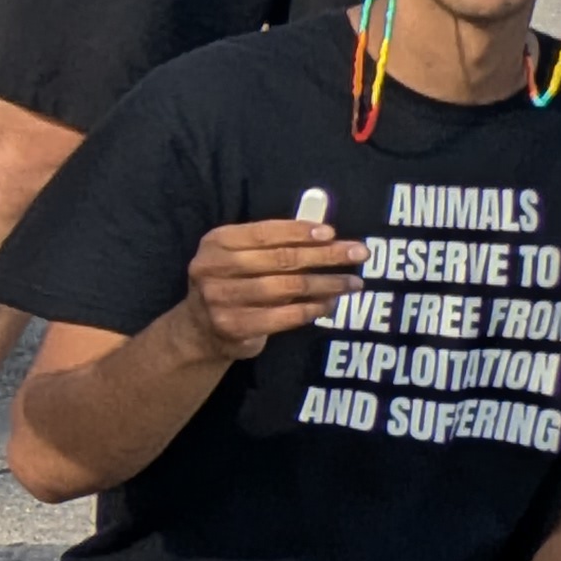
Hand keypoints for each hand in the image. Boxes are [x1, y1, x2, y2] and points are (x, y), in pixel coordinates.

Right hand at [173, 213, 358, 355]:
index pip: (264, 233)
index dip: (300, 231)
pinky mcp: (235, 327)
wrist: (201, 329)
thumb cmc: (233, 282)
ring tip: (353, 282)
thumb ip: (276, 243)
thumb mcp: (243, 255)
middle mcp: (214, 268)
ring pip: (288, 287)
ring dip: (327, 284)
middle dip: (325, 255)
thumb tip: (326, 233)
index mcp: (216, 243)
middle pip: (281, 259)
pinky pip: (285, 315)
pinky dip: (313, 309)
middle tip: (359, 253)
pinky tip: (330, 304)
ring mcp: (221, 300)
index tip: (332, 233)